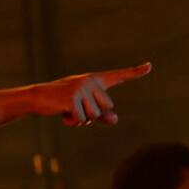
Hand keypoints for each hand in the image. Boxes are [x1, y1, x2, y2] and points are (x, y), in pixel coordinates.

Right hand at [28, 64, 151, 125]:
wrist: (38, 98)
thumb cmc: (62, 102)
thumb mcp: (84, 108)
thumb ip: (101, 114)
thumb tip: (115, 119)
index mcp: (95, 80)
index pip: (118, 76)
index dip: (135, 72)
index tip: (149, 66)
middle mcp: (90, 81)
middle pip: (106, 108)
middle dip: (92, 115)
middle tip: (76, 108)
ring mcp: (81, 89)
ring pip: (93, 116)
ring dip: (81, 120)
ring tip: (68, 110)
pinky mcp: (72, 99)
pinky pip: (81, 120)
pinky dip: (72, 122)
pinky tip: (63, 114)